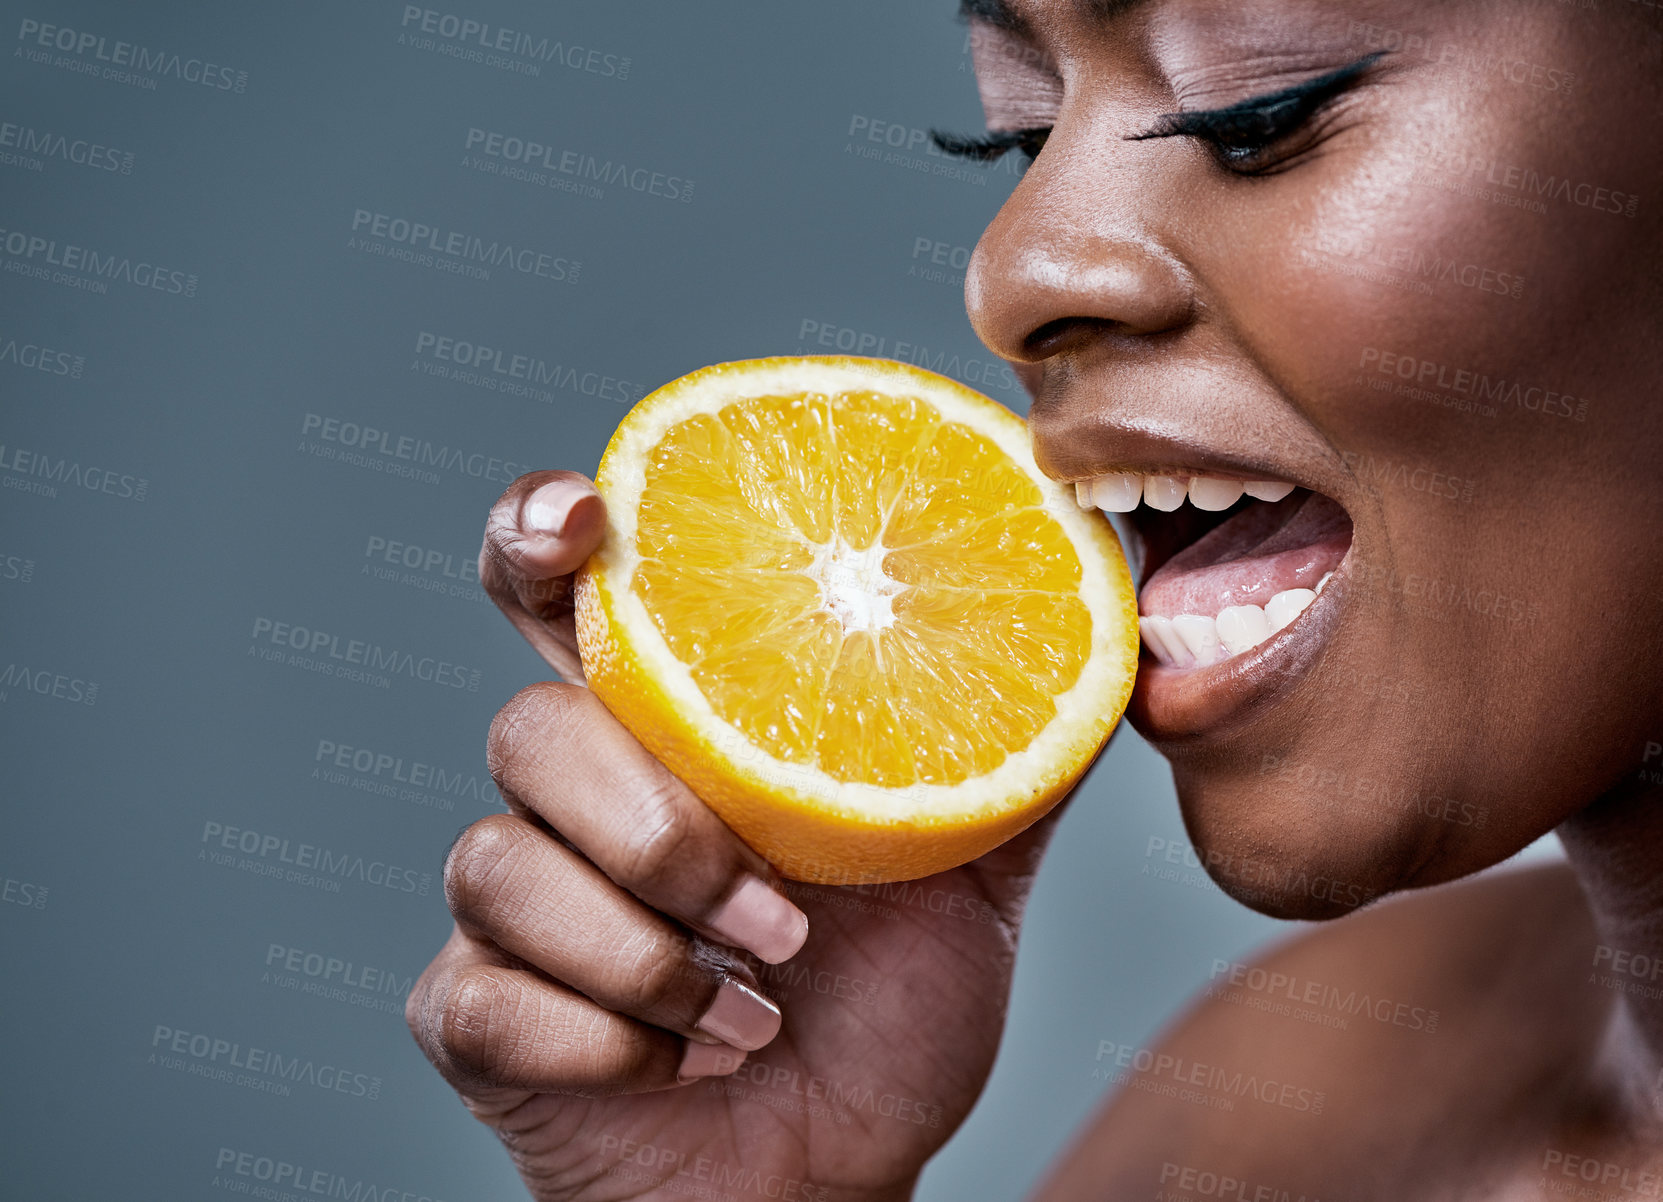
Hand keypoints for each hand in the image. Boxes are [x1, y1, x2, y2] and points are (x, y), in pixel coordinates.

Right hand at [407, 471, 1063, 1201]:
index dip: (540, 531)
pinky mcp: (478, 1014)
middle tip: (783, 919)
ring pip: (501, 864)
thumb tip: (1119, 621)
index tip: (585, 524)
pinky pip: (484, 997)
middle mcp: (575, 794)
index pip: (558, 590)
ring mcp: (515, 904)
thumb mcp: (972, 869)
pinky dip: (608, 1042)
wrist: (841, 1171)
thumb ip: (1016, 746)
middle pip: (531, 728)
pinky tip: (693, 1062)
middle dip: (660, 830)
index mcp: (673, 726)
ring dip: (648, 950)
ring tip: (759, 1005)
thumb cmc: (886, 1010)